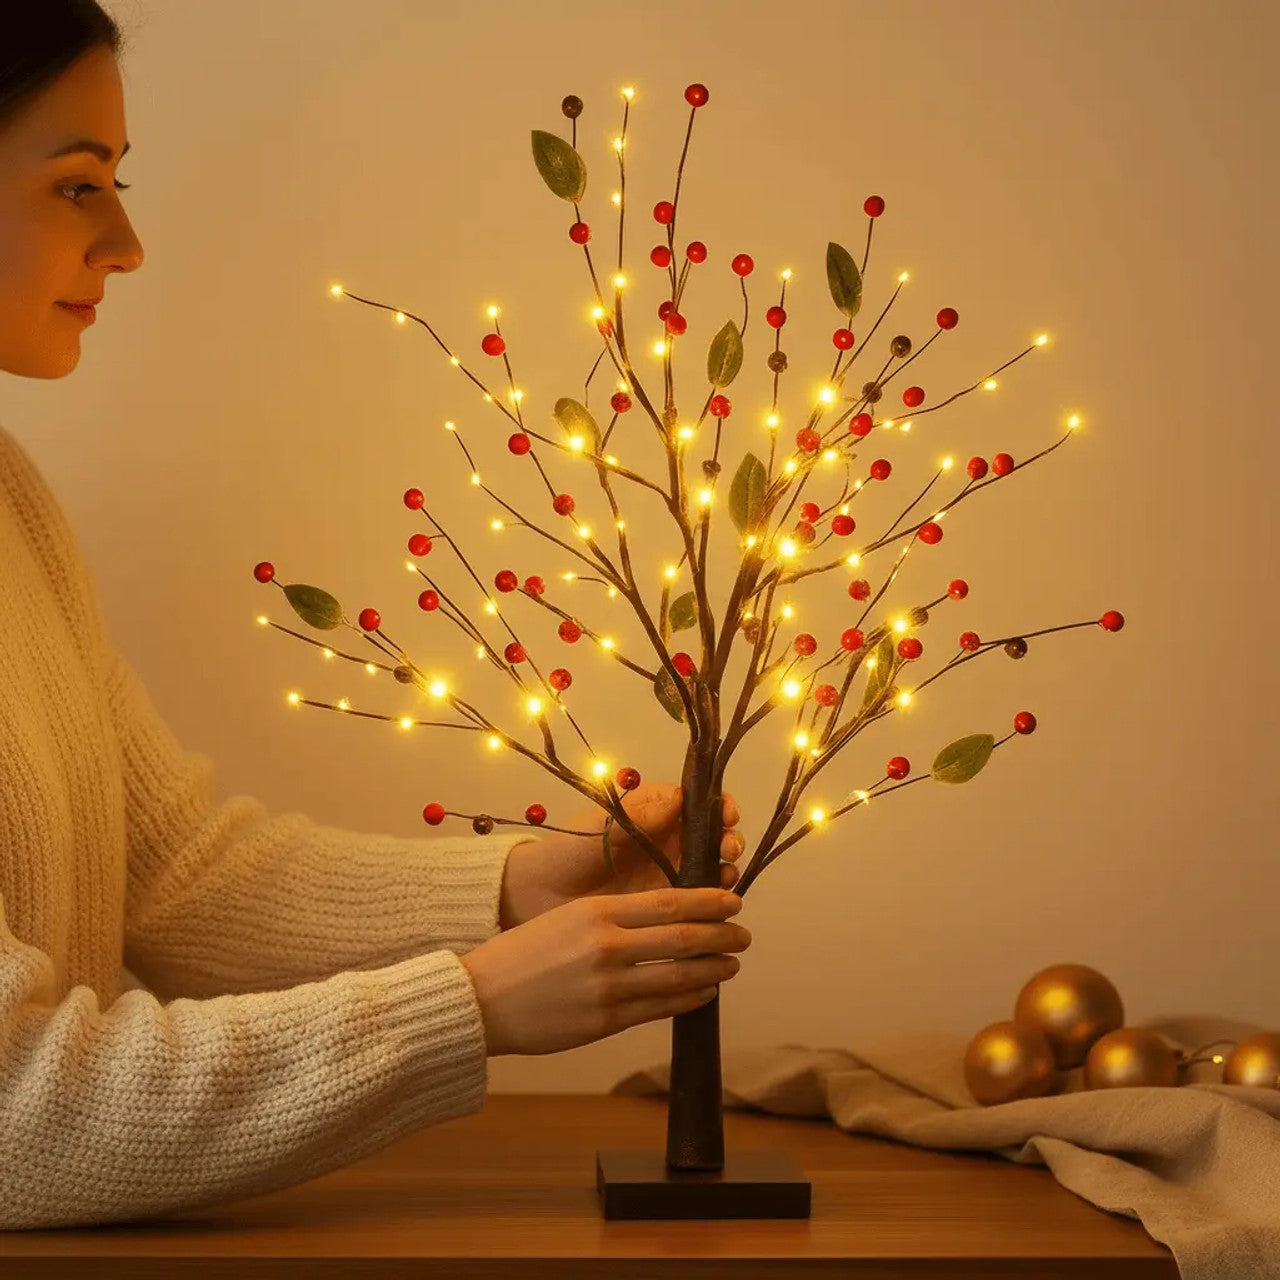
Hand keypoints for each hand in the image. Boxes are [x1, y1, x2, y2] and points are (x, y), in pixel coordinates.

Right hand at [464, 886, 750, 1055]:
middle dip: (721, 935)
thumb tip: (665, 919)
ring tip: (731, 965)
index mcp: (597, 911)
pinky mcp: (605, 1020)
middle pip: (683, 937)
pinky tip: (703, 993)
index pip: (669, 901)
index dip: (709, 900)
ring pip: (678, 975)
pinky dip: (689, 998)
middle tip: (743, 934)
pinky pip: (660, 1008)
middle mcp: (607, 945)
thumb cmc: (521, 954)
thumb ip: (612, 918)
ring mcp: (609, 986)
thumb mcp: (566, 917)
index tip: (733, 899)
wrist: (481, 998)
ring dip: (713, 970)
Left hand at [498, 782, 743, 929]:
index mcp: (654, 811)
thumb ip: (641, 815)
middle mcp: (667, 840)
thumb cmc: (567, 851)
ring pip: (711, 868)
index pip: (699, 802)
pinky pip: (697, 902)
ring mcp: (668, 872)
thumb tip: (682, 797)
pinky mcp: (663, 906)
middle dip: (729, 839)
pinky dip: (711, 903)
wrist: (539, 896)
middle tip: (728, 851)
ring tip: (726, 878)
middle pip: (713, 835)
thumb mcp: (602, 827)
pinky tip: (715, 907)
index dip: (720, 806)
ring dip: (725, 870)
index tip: (728, 814)